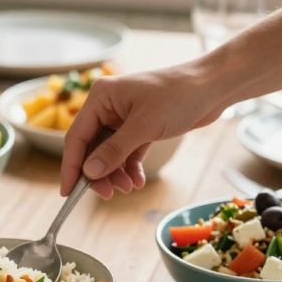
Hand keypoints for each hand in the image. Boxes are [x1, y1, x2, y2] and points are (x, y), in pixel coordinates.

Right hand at [60, 66, 219, 199]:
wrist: (212, 87)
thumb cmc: (178, 96)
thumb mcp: (143, 127)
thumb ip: (114, 151)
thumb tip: (89, 172)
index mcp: (101, 97)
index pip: (76, 136)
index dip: (71, 166)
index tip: (68, 192)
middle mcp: (108, 106)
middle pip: (91, 148)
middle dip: (99, 173)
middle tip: (107, 194)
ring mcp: (124, 117)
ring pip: (109, 153)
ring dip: (116, 173)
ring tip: (129, 187)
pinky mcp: (140, 127)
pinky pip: (126, 153)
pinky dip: (130, 168)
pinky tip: (138, 181)